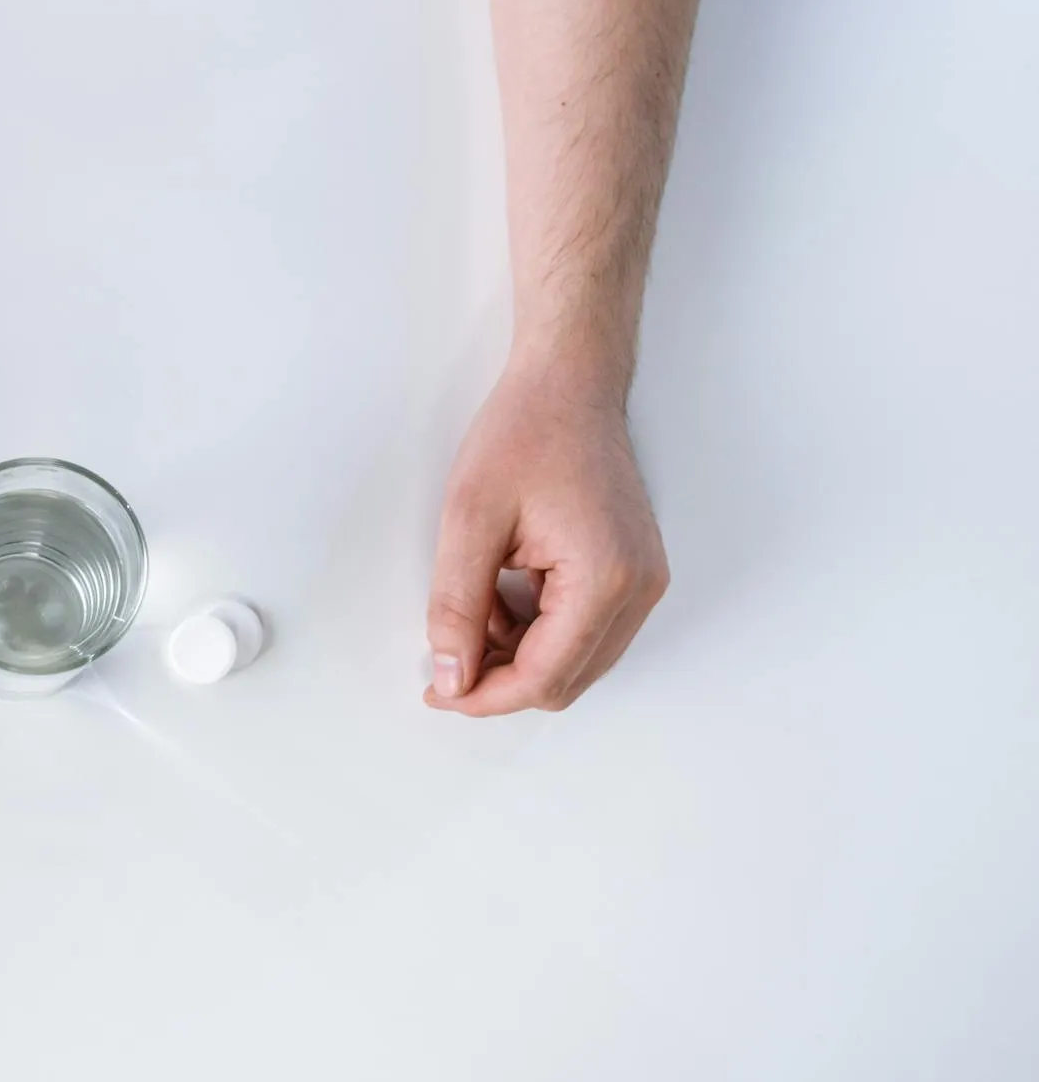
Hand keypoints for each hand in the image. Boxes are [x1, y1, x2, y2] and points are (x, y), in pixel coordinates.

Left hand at [425, 357, 668, 714]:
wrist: (568, 384)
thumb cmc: (524, 434)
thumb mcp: (470, 520)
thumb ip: (457, 607)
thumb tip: (452, 678)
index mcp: (605, 578)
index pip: (545, 677)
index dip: (486, 697)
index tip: (439, 691)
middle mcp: (638, 590)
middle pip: (566, 681)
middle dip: (501, 680)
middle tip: (445, 658)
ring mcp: (642, 583)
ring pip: (575, 662)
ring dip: (518, 654)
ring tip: (474, 604)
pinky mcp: (633, 573)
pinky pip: (584, 631)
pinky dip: (538, 631)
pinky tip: (501, 593)